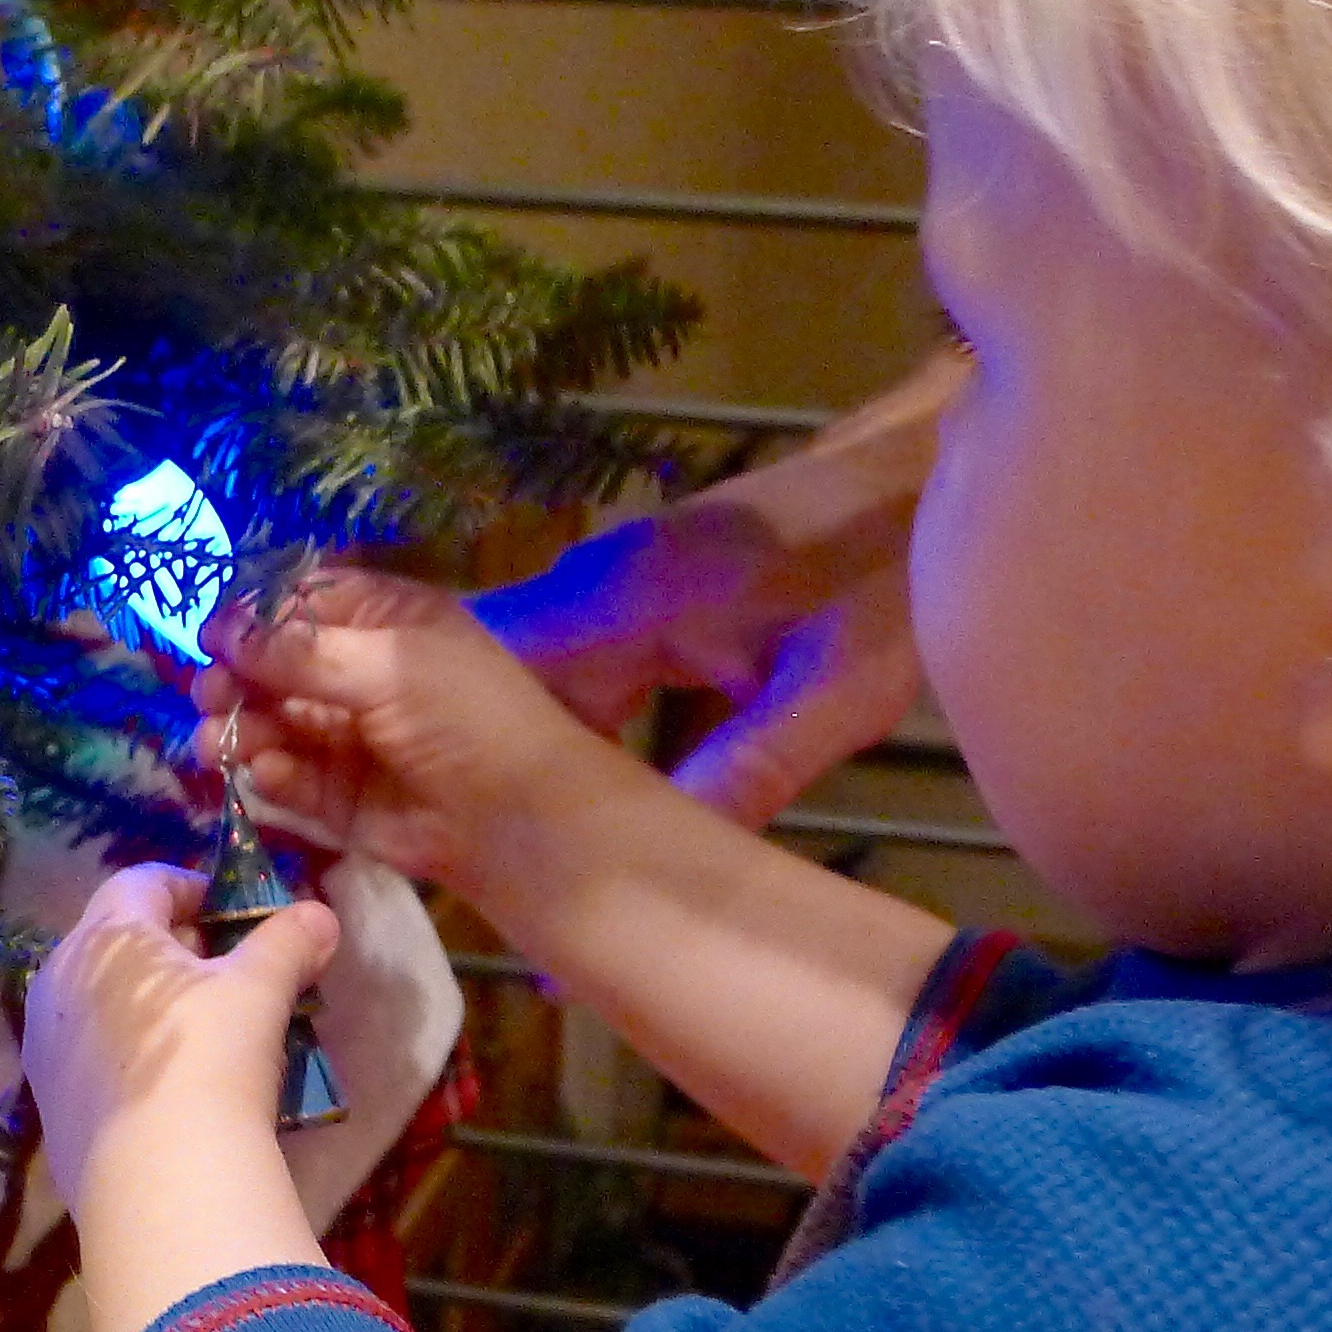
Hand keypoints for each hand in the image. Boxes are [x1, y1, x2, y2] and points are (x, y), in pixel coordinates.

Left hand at [26, 864, 344, 1331]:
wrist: (158, 1181)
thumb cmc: (209, 1059)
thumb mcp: (260, 992)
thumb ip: (287, 944)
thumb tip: (320, 916)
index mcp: (105, 938)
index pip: (140, 882)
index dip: (190, 887)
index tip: (232, 912)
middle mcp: (58, 983)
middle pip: (115, 943)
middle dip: (172, 952)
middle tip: (228, 975)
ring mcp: (45, 1050)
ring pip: (100, 1005)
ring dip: (148, 1007)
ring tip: (205, 1036)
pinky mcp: (50, 1109)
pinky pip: (93, 1062)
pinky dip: (131, 1059)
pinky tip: (173, 1092)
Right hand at [193, 569, 614, 900]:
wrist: (517, 818)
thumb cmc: (464, 716)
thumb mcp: (387, 664)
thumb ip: (300, 651)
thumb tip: (223, 631)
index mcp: (383, 622)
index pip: (302, 603)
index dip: (253, 616)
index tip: (210, 634)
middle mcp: (360, 674)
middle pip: (274, 666)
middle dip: (236, 679)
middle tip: (210, 695)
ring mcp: (348, 738)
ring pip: (273, 724)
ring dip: (240, 728)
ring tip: (219, 741)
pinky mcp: (339, 797)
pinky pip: (289, 776)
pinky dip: (270, 773)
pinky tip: (266, 772)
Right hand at [470, 349, 964, 824]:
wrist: (908, 470)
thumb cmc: (882, 571)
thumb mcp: (834, 690)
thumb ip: (748, 770)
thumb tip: (659, 860)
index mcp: (622, 603)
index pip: (485, 677)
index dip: (444, 751)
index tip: (423, 829)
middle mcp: (590, 588)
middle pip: (484, 681)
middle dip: (456, 760)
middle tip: (441, 857)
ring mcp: (605, 587)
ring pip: (516, 676)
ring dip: (493, 745)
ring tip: (471, 837)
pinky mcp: (630, 597)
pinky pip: (558, 667)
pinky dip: (541, 723)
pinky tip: (543, 790)